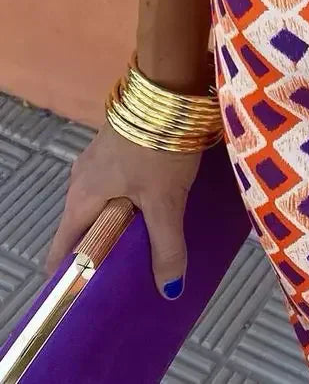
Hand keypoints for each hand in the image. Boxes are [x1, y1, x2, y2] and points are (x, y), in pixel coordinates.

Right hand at [44, 121, 200, 298]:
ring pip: (104, 202)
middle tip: (125, 277)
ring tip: (145, 243)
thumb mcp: (166, 200)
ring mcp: (99, 158)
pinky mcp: (119, 143)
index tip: (84, 299)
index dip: (70, 277)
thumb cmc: (159, 146)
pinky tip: (155, 202)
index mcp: (81, 198)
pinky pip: (117, 182)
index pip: (63, 249)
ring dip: (120, 221)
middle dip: (103, 251)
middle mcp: (82, 179)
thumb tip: (169, 291)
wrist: (169, 86)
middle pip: (85, 226)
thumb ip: (166, 245)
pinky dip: (131, 198)